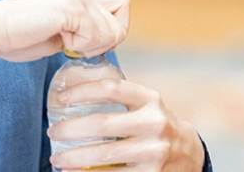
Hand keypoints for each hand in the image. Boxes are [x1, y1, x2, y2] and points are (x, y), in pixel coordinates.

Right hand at [0, 0, 129, 61]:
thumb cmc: (18, 36)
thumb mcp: (59, 33)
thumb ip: (81, 30)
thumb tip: (106, 42)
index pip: (122, 7)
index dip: (111, 32)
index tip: (85, 44)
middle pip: (121, 24)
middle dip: (102, 44)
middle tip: (72, 46)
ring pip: (111, 33)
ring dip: (88, 47)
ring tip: (59, 41)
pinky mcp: (69, 9)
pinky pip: (95, 37)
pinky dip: (78, 47)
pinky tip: (56, 40)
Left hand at [47, 78, 203, 170]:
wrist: (191, 153)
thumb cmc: (156, 124)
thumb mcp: (146, 104)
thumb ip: (120, 96)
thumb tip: (71, 85)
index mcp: (150, 99)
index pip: (111, 88)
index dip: (81, 91)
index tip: (61, 97)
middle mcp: (155, 123)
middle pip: (101, 124)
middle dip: (69, 129)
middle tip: (51, 132)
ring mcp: (155, 151)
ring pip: (103, 154)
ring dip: (73, 157)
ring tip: (56, 157)